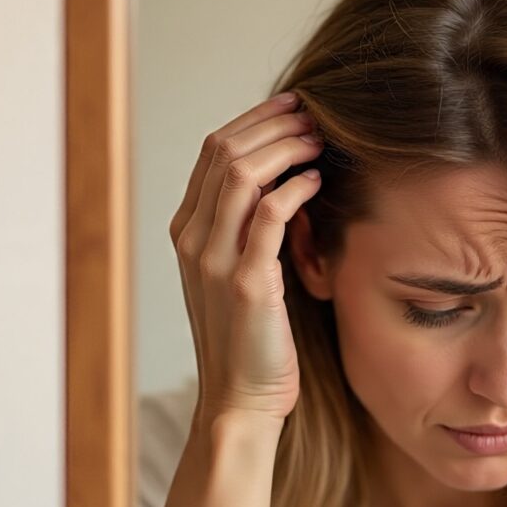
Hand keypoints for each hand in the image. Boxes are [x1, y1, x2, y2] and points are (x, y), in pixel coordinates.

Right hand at [168, 91, 323, 426]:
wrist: (240, 399)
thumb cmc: (251, 337)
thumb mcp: (242, 272)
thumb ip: (251, 227)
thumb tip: (288, 177)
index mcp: (187, 232)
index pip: (212, 153)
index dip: (253, 121)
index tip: (291, 107)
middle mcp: (193, 240)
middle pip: (225, 152)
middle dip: (272, 123)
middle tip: (312, 115)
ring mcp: (215, 261)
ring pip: (243, 174)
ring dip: (285, 146)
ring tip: (319, 139)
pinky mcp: (247, 284)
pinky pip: (270, 215)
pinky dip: (295, 188)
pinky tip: (318, 180)